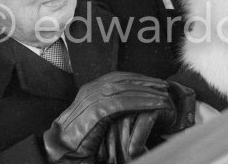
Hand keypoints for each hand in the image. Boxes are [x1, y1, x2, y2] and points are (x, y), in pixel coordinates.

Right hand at [42, 72, 195, 162]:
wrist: (63, 150)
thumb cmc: (81, 137)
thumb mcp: (97, 116)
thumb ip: (110, 106)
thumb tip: (131, 101)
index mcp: (91, 88)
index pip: (120, 77)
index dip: (139, 78)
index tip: (155, 82)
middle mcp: (91, 89)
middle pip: (125, 80)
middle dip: (146, 82)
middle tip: (164, 86)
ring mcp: (93, 98)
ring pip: (126, 90)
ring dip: (148, 92)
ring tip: (164, 96)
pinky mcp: (96, 111)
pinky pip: (124, 103)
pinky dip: (143, 103)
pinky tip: (156, 105)